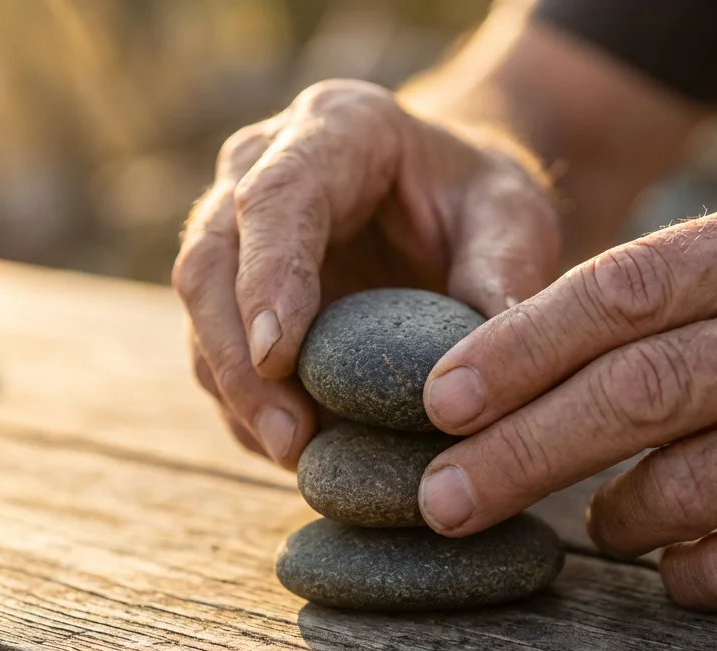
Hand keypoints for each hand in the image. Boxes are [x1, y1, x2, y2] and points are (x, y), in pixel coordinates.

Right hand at [173, 79, 557, 466]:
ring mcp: (238, 233)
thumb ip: (503, 275)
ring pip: (202, 314)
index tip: (278, 355)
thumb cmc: (481, 203)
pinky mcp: (234, 295)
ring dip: (238, 394)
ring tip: (296, 457)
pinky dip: (249, 410)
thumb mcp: (515, 219)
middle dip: (237, 356)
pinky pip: (219, 356)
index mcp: (336, 128)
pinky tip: (296, 453)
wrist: (451, 202)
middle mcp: (262, 169)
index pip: (276, 196)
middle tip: (288, 436)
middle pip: (212, 260)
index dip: (268, 274)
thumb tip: (480, 375)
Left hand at [418, 189, 716, 611]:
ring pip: (680, 489)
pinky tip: (679, 563)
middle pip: (637, 393)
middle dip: (519, 450)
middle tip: (444, 494)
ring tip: (600, 520)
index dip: (519, 346)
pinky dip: (684, 574)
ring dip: (612, 516)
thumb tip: (525, 350)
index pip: (625, 288)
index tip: (443, 398)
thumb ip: (686, 290)